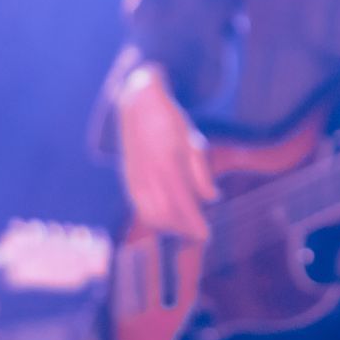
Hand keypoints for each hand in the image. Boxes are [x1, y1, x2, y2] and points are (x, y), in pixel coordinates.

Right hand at [115, 64, 217, 239]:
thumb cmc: (170, 120)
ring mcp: (135, 177)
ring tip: (185, 226)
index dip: (194, 223)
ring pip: (150, 215)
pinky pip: (139, 207)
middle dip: (183, 229)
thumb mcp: (192, 141)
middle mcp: (149, 173)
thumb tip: (212, 198)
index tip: (206, 235)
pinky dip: (154, 218)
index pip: (182, 203)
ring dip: (169, 226)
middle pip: (166, 215)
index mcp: (168, 163)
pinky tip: (167, 217)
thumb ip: (201, 172)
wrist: (138, 104)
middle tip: (198, 233)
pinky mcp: (128, 178)